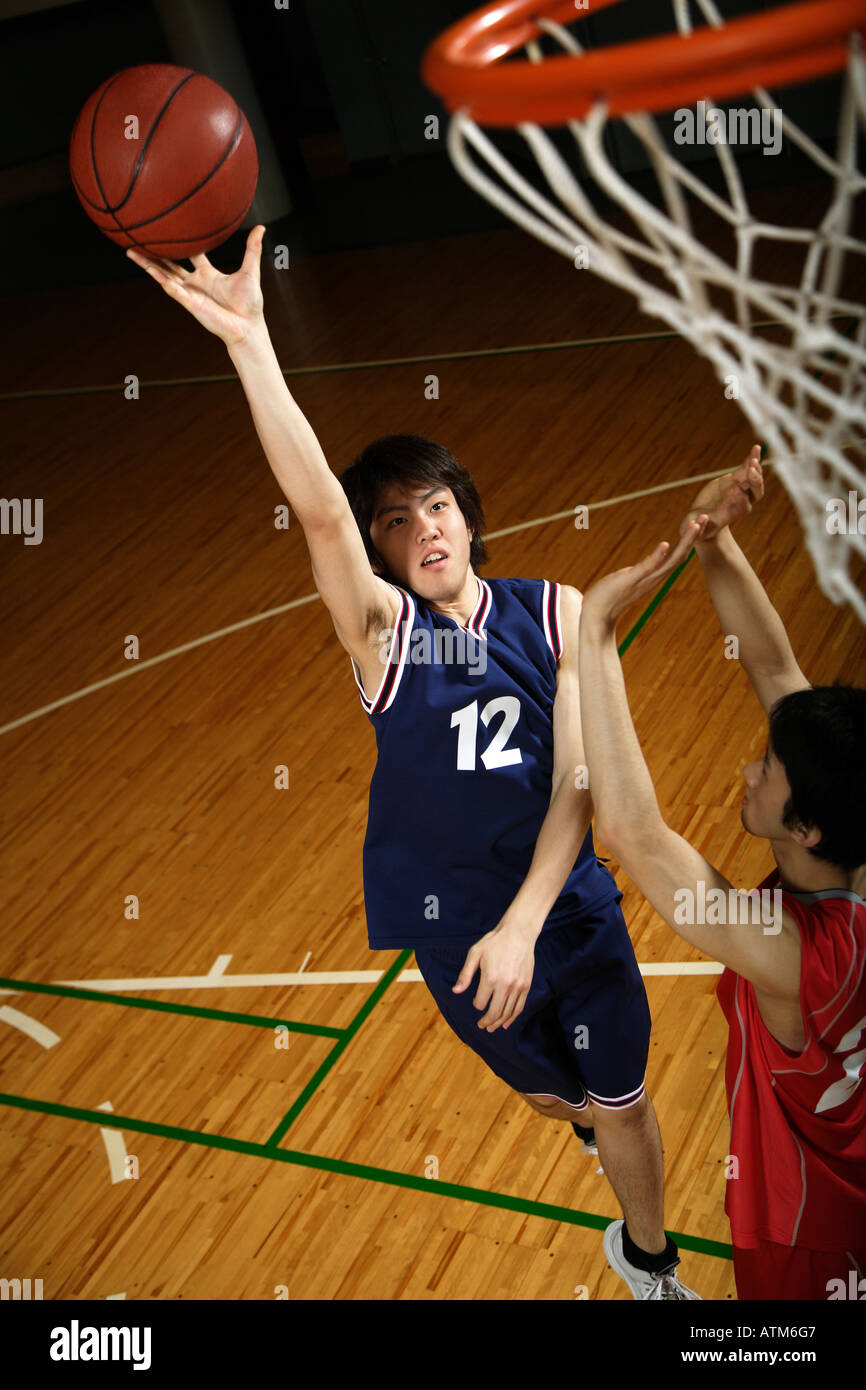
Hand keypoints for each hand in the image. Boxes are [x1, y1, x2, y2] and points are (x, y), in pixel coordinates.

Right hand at [125, 224, 265, 345]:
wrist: (248, 327)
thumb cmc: (250, 304)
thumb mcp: (250, 271)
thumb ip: (252, 249)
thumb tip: (261, 227)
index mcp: (208, 274)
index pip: (191, 254)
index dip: (182, 241)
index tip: (171, 227)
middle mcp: (196, 283)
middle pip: (169, 263)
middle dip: (154, 252)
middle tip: (139, 238)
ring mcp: (190, 293)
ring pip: (164, 275)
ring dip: (148, 264)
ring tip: (131, 251)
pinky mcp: (190, 303)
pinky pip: (174, 290)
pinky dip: (163, 280)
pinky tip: (151, 271)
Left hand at [452, 919, 536, 1030]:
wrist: (518, 933)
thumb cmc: (494, 942)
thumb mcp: (475, 954)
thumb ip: (465, 974)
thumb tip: (456, 991)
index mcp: (490, 978)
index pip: (480, 1002)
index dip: (476, 1005)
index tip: (476, 1003)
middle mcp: (505, 985)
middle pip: (494, 1012)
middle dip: (486, 1022)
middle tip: (481, 1026)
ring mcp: (518, 986)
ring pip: (507, 1013)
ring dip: (498, 1023)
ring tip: (492, 1028)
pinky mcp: (526, 986)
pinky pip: (519, 1007)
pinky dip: (512, 1018)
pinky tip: (506, 1023)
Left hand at [582, 514, 708, 626]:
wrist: (595, 615)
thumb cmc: (609, 595)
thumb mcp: (630, 578)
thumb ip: (642, 571)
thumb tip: (648, 565)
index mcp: (654, 577)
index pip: (678, 557)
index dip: (689, 541)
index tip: (698, 524)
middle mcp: (653, 579)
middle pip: (680, 557)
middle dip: (692, 537)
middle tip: (705, 518)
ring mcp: (643, 580)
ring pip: (669, 561)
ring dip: (683, 543)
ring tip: (694, 526)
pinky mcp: (629, 581)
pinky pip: (646, 568)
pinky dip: (657, 557)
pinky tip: (665, 544)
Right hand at [680, 445, 763, 541]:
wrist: (706, 521)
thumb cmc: (700, 529)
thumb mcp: (697, 531)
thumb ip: (698, 526)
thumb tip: (698, 521)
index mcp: (733, 514)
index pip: (741, 505)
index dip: (740, 497)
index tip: (736, 491)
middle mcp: (742, 501)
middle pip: (753, 491)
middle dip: (753, 481)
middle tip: (751, 471)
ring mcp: (741, 489)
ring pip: (752, 478)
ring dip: (755, 468)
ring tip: (754, 458)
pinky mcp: (737, 479)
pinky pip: (747, 468)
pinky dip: (752, 459)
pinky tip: (756, 448)